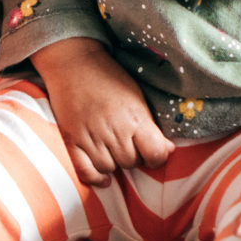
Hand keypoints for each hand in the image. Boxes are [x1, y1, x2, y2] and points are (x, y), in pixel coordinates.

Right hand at [33, 37, 171, 186]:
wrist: (73, 62)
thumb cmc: (108, 77)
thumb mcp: (136, 96)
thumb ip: (151, 125)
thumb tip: (168, 149)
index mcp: (135, 118)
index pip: (155, 154)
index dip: (157, 157)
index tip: (152, 152)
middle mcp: (114, 131)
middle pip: (131, 163)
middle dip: (133, 157)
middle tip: (127, 143)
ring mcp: (91, 137)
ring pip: (109, 168)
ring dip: (113, 163)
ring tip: (112, 149)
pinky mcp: (71, 140)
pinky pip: (85, 172)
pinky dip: (95, 178)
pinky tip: (103, 176)